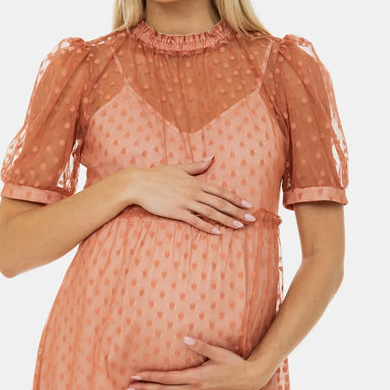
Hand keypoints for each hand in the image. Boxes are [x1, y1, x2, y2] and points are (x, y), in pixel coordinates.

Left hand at [123, 336, 265, 389]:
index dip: (150, 377)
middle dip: (144, 389)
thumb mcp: (218, 352)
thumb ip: (201, 346)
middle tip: (127, 389)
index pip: (166, 378)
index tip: (136, 376)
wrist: (248, 380)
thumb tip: (185, 338)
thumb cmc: (234, 363)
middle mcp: (193, 389)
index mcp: (195, 377)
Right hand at [127, 155, 256, 233]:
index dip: (236, 198)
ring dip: (227, 220)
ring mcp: (186, 202)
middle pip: (220, 203)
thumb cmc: (156, 175)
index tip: (248, 205)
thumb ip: (196, 165)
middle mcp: (194, 191)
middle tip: (252, 219)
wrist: (138, 183)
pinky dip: (207, 226)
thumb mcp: (178, 168)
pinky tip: (218, 232)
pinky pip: (195, 220)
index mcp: (196, 181)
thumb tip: (212, 157)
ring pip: (211, 212)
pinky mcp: (176, 212)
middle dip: (238, 212)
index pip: (221, 191)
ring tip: (240, 227)